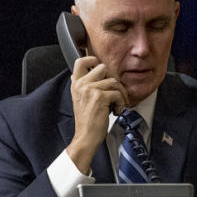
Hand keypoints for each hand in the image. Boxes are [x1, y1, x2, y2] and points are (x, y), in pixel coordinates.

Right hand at [65, 55, 128, 173]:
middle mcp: (81, 85)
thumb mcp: (81, 100)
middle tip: (115, 92)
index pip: (80, 61)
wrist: (86, 137)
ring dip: (120, 94)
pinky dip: (121, 103)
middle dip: (113, 79)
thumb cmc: (87, 121)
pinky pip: (118, 93)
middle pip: (103, 68)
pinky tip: (116, 111)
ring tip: (118, 105)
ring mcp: (90, 90)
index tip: (100, 68)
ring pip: (114, 81)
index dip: (92, 60)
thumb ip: (85, 86)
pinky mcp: (100, 97)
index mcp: (76, 84)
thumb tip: (97, 73)